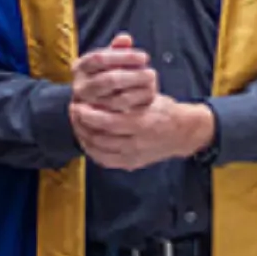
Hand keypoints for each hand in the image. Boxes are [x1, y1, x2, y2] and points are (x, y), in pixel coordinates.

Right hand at [71, 35, 156, 113]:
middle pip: (108, 80)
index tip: (145, 57)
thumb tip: (125, 38)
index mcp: (80, 67)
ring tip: (153, 86)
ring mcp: (87, 106)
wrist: (98, 104)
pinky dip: (135, 107)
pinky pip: (119, 117)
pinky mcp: (97, 122)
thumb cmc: (109, 75)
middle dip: (133, 77)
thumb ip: (118, 50)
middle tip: (152, 74)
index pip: (99, 58)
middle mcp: (80, 87)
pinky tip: (148, 101)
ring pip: (115, 100)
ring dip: (137, 93)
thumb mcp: (111, 60)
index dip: (123, 57)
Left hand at [75, 97, 213, 171]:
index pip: (106, 121)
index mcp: (142, 123)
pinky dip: (91, 150)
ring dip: (83, 137)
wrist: (183, 133)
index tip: (78, 104)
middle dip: (81, 124)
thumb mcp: (149, 96)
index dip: (87, 114)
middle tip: (74, 112)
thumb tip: (97, 91)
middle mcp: (137, 143)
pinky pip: (104, 160)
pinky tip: (86, 139)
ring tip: (78, 124)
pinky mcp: (130, 164)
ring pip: (98, 150)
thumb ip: (124, 96)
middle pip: (98, 137)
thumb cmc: (164, 110)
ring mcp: (133, 156)